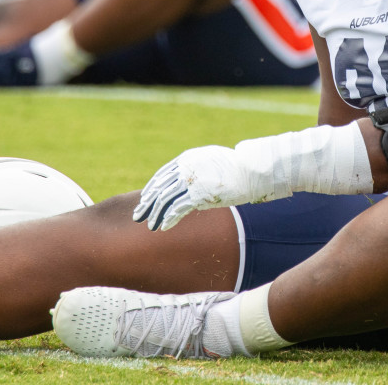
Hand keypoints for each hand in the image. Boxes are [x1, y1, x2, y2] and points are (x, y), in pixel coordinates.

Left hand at [133, 145, 272, 230]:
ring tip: (149, 226)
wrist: (249, 169)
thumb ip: (197, 168)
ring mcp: (190, 181)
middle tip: (137, 216)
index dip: (151, 189)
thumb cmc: (235, 166)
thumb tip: (190, 179)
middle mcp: (185, 169)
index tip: (144, 200)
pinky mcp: (198, 194)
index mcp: (186, 159)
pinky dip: (169, 218)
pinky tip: (163, 227)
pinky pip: (178, 208)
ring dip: (155, 214)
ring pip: (165, 199)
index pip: (162, 175)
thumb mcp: (211, 161)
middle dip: (147, 203)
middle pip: (159, 188)